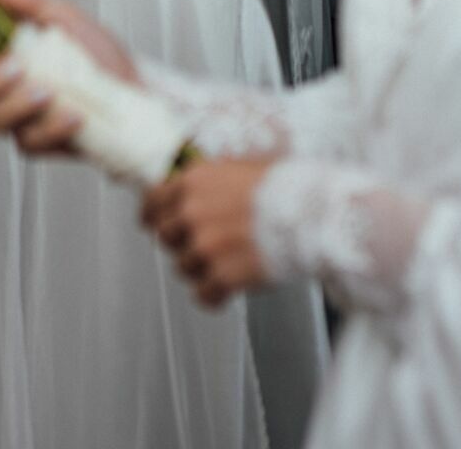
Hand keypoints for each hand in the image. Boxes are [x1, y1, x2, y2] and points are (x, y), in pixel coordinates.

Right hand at [0, 0, 141, 157]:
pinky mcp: (38, 144)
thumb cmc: (99, 54)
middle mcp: (2, 91)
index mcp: (1, 56)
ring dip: (15, 106)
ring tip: (48, 91)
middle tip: (14, 67)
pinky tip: (74, 113)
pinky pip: (29, 142)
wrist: (136, 92)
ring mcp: (17, 120)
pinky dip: (52, 126)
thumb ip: (28, 4)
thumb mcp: (65, 18)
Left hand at [142, 156, 273, 306]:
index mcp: (195, 180)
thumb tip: (191, 187)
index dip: (151, 215)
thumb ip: (209, 179)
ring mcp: (205, 246)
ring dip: (201, 269)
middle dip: (181, 242)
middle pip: (164, 238)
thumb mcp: (239, 166)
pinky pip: (202, 295)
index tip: (152, 223)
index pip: (152, 201)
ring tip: (228, 261)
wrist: (309, 212)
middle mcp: (192, 212)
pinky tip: (229, 287)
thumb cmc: (283, 185)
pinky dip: (214, 294)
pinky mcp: (222, 276)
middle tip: (203, 244)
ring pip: (183, 268)